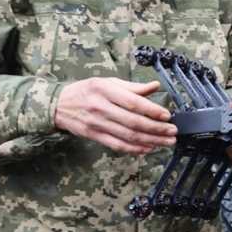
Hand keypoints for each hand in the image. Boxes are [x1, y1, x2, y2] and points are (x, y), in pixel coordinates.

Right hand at [54, 78, 176, 154]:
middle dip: (156, 129)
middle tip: (172, 132)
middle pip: (133, 122)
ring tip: (166, 142)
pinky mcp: (94, 136)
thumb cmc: (88, 91)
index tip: (167, 116)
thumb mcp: (108, 82)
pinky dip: (134, 148)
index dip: (152, 110)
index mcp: (105, 90)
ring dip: (150, 140)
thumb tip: (155, 86)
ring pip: (127, 135)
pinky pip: (117, 145)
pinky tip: (148, 148)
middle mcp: (101, 107)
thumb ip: (133, 87)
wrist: (59, 105)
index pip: (133, 102)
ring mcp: (96, 124)